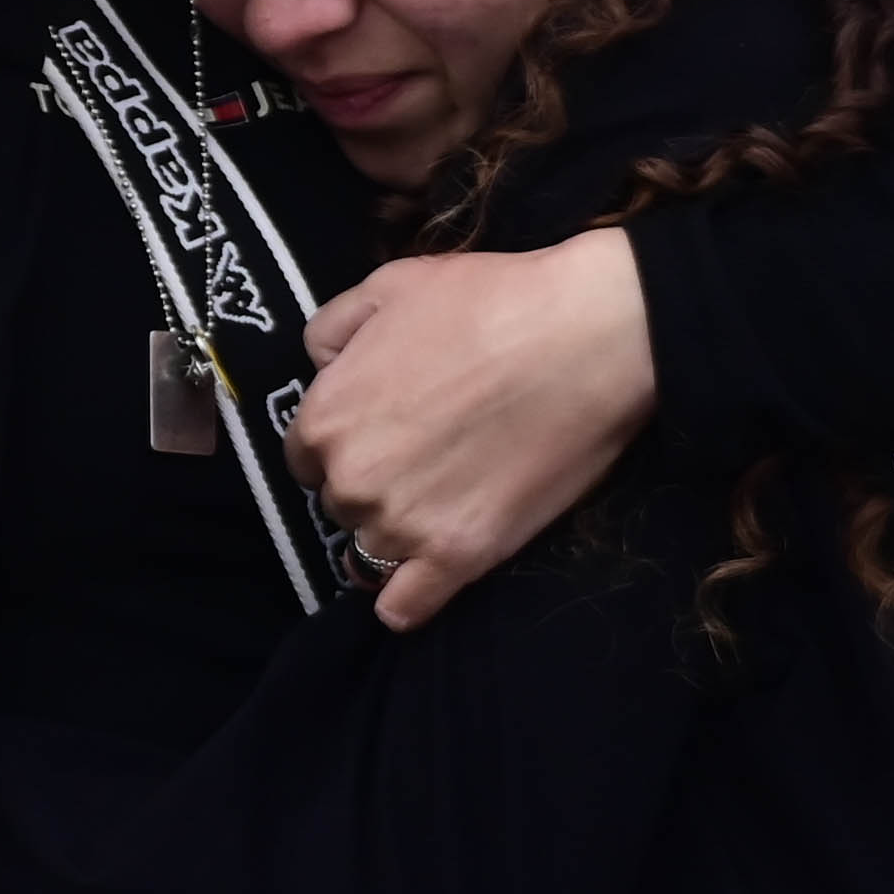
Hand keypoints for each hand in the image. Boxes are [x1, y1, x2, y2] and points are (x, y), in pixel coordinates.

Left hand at [292, 231, 656, 629]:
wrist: (587, 335)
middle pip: (339, 504)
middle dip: (371, 483)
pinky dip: (404, 603)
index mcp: (324, 418)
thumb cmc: (490, 301)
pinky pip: (405, 606)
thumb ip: (333, 330)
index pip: (306, 457)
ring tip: (439, 504)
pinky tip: (418, 584)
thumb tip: (320, 366)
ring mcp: (403, 526)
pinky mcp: (460, 557)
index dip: (342, 445)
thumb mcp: (389, 286)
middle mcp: (351, 481)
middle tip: (425, 457)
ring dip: (393, 534)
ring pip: (370, 551)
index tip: (382, 432)